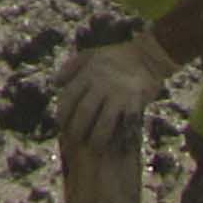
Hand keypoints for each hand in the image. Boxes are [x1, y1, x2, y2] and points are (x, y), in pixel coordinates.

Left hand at [53, 33, 178, 144]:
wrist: (147, 56)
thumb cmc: (116, 56)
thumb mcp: (90, 54)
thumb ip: (72, 66)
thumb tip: (55, 83)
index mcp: (89, 74)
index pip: (70, 97)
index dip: (63, 113)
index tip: (61, 125)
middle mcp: (101, 84)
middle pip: (84, 112)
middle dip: (77, 129)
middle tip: (75, 142)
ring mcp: (118, 94)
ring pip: (104, 121)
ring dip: (97, 137)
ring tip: (94, 148)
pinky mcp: (135, 101)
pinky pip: (126, 122)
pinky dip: (122, 135)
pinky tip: (118, 145)